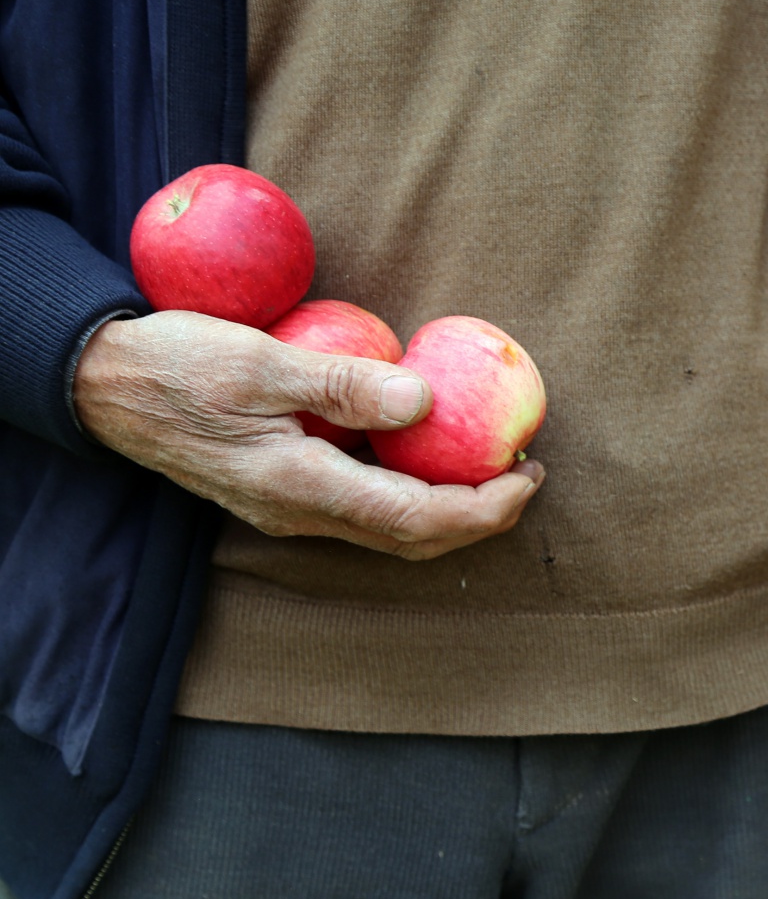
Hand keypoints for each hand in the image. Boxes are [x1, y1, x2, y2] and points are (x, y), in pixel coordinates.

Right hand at [74, 311, 543, 558]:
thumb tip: (423, 399)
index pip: (417, 519)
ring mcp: (293, 510)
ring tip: (495, 462)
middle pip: (414, 538)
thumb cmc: (179, 365)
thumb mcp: (262, 360)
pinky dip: (414, 488)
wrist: (106, 388)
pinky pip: (367, 507)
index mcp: (302, 486)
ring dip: (452, 507)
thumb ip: (342, 383)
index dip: (484, 507)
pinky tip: (432, 447)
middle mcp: (302, 513)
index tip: (528, 474)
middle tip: (529, 471)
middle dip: (482, 516)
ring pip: (392, 530)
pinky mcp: (287, 493)